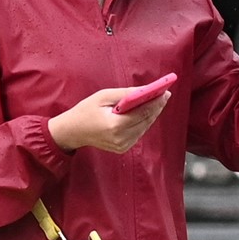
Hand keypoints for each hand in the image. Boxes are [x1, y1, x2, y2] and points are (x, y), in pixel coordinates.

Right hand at [49, 86, 170, 154]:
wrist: (73, 131)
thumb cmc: (86, 110)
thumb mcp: (103, 96)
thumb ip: (125, 94)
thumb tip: (145, 90)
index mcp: (115, 126)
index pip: (142, 113)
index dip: (155, 102)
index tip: (165, 92)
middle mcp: (121, 138)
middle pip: (146, 121)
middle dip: (156, 107)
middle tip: (165, 94)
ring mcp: (123, 146)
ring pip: (144, 127)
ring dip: (152, 114)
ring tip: (159, 100)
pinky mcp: (123, 148)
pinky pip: (138, 133)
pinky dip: (143, 122)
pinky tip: (147, 111)